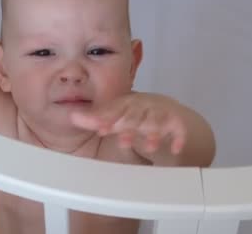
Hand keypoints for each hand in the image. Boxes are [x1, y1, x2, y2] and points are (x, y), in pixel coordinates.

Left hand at [71, 92, 186, 154]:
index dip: (107, 119)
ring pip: (157, 121)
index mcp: (125, 103)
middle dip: (130, 126)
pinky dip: (179, 137)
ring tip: (149, 146)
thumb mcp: (113, 115)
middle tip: (122, 141)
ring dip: (154, 133)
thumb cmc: (132, 114)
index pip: (115, 110)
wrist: (162, 108)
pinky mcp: (176, 123)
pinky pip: (179, 129)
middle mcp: (143, 106)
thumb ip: (94, 118)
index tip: (100, 129)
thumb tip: (72, 117)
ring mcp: (160, 113)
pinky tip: (176, 148)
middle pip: (136, 115)